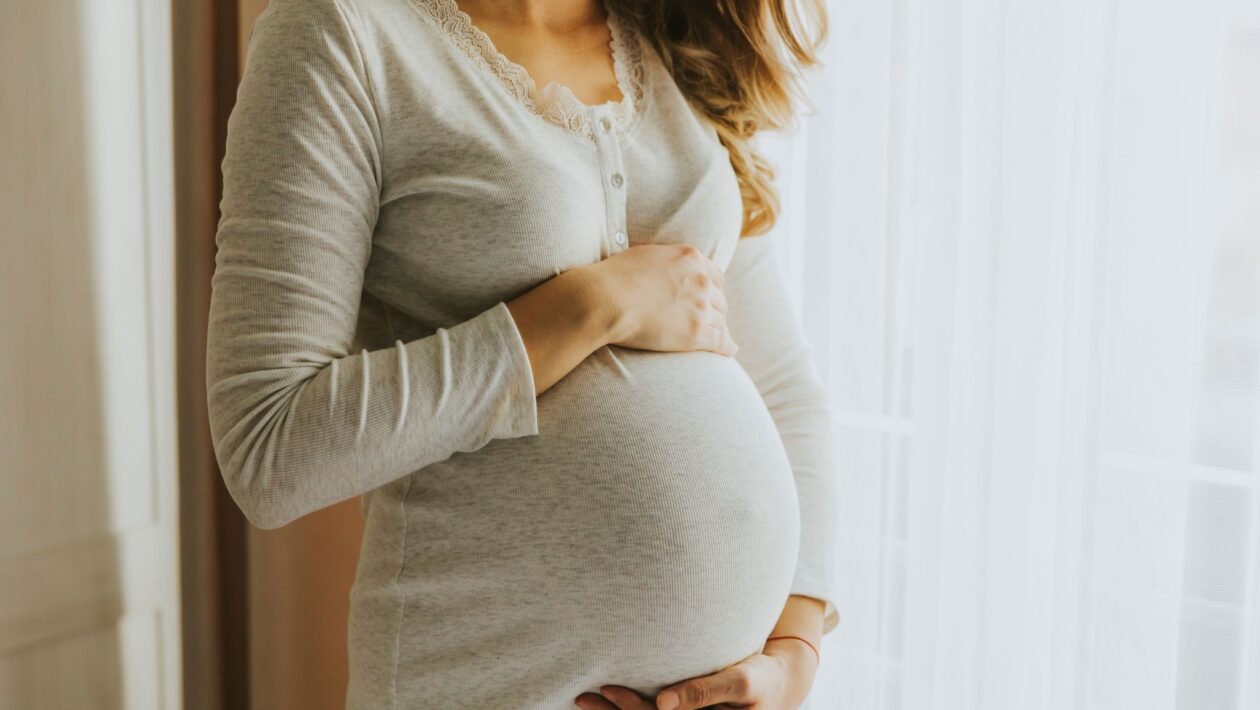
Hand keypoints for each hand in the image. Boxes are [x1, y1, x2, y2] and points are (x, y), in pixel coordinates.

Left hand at [574, 639, 818, 709]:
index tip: (606, 688)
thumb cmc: (764, 678)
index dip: (631, 708)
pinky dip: (632, 707)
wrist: (780, 682)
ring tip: (585, 699)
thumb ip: (705, 692)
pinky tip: (610, 700)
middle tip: (581, 696)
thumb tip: (662, 703)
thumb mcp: (742, 681)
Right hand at [584, 243, 736, 356]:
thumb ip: (666, 261)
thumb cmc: (615, 277)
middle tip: (706, 319)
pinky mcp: (695, 334)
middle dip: (714, 309)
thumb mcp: (647, 255)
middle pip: (719, 299)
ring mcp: (700, 308)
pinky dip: (727, 347)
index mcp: (691, 259)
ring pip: (720, 321)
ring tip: (716, 337)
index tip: (707, 298)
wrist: (605, 299)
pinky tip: (730, 350)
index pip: (715, 276)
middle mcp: (701, 281)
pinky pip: (720, 342)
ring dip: (717, 328)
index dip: (711, 289)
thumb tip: (666, 268)